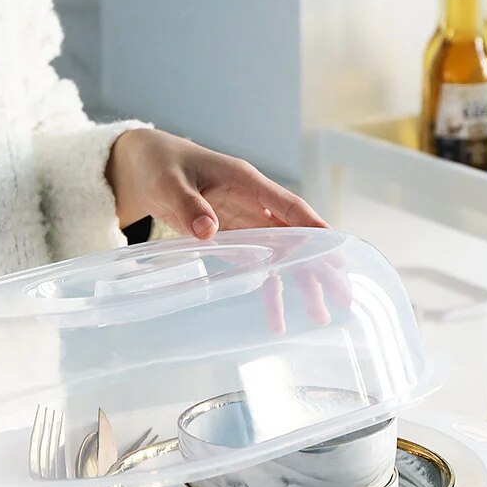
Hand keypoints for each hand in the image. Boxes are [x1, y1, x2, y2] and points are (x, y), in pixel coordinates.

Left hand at [106, 129, 348, 330]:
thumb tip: (208, 230)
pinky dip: (268, 292)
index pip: (288, 207)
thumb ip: (188, 205)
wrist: (143, 166)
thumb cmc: (160, 166)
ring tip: (319, 316)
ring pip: (282, 256)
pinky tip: (276, 320)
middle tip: (343, 294)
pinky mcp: (234, 240)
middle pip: (295, 237)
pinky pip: (257, 268)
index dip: (313, 228)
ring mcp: (246, 223)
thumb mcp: (169, 183)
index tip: (335, 250)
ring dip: (301, 284)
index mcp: (245, 182)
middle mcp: (253, 203)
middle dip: (319, 265)